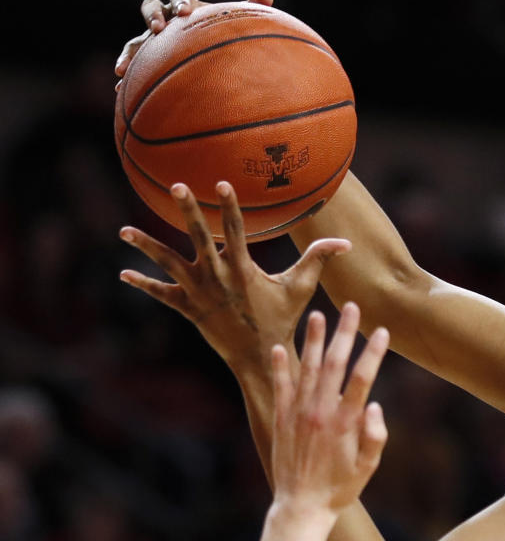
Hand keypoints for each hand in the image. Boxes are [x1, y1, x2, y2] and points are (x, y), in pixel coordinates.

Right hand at [115, 0, 273, 79]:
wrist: (209, 55)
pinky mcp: (147, 60)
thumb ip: (247, 9)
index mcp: (186, 8)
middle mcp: (166, 20)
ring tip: (122, 69)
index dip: (181, 3)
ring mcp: (153, 40)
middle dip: (152, 16)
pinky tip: (120, 91)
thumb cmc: (221, 36)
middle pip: (151, 7)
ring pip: (135, 40)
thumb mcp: (233, 25)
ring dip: (128, 51)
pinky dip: (128, 77)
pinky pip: (134, 66)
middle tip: (157, 28)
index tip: (187, 12)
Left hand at [119, 182, 349, 368]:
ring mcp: (199, 293)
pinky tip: (124, 273)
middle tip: (177, 186)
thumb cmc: (282, 319)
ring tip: (123, 231)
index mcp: (243, 269)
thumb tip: (346, 244)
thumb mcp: (301, 288)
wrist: (259, 357)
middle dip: (188, 211)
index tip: (222, 183)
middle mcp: (217, 278)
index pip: (236, 230)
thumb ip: (319, 259)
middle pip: (199, 238)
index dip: (229, 206)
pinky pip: (161, 294)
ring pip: (168, 264)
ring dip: (146, 246)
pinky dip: (143, 284)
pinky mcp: (188, 309)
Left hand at [271, 303, 387, 514]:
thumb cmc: (339, 489)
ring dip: (313, 340)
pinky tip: (280, 347)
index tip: (382, 331)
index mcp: (345, 422)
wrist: (301, 506)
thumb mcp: (367, 468)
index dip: (373, 352)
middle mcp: (321, 412)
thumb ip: (375, 436)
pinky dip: (280, 367)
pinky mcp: (281, 420)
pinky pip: (280, 387)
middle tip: (352, 308)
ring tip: (317, 315)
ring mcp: (298, 414)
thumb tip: (375, 405)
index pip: (363, 378)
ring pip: (307, 368)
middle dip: (345, 333)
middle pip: (335, 364)